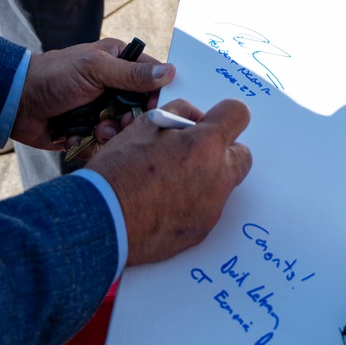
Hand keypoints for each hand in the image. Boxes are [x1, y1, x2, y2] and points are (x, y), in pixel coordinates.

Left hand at [11, 39, 174, 148]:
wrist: (16, 104)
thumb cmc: (54, 76)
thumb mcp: (95, 69)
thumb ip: (131, 74)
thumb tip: (170, 72)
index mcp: (118, 62)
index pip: (152, 78)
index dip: (157, 95)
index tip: (155, 110)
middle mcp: (112, 86)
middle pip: (140, 109)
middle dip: (130, 120)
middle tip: (118, 123)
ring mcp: (100, 110)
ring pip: (123, 130)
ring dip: (110, 133)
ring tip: (96, 129)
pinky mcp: (88, 132)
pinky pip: (103, 145)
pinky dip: (92, 144)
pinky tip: (78, 135)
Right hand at [89, 98, 251, 265]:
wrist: (103, 219)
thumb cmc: (121, 170)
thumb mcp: (147, 124)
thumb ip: (180, 113)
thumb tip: (195, 119)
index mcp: (205, 145)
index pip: (238, 114)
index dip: (224, 114)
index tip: (210, 121)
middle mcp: (216, 178)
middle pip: (242, 155)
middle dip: (223, 150)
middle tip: (193, 152)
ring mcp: (211, 208)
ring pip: (224, 184)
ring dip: (209, 177)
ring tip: (173, 179)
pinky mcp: (201, 232)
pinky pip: (209, 209)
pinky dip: (196, 202)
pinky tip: (168, 202)